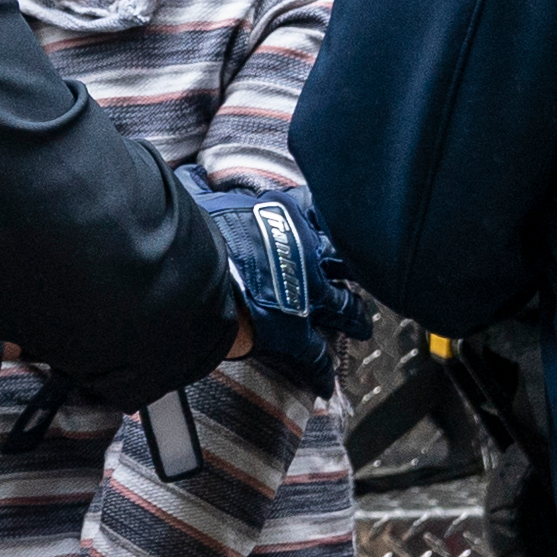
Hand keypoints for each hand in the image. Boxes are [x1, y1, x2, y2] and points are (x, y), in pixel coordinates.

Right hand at [194, 183, 364, 388]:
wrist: (198, 274)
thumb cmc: (200, 233)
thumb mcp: (202, 200)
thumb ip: (201, 187)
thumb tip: (189, 171)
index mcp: (286, 216)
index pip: (317, 209)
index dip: (328, 215)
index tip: (336, 217)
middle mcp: (307, 253)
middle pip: (344, 259)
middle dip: (355, 266)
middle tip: (367, 271)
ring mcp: (308, 295)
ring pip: (345, 306)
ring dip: (355, 316)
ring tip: (364, 325)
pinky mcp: (296, 332)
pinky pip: (316, 356)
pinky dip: (322, 372)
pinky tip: (327, 385)